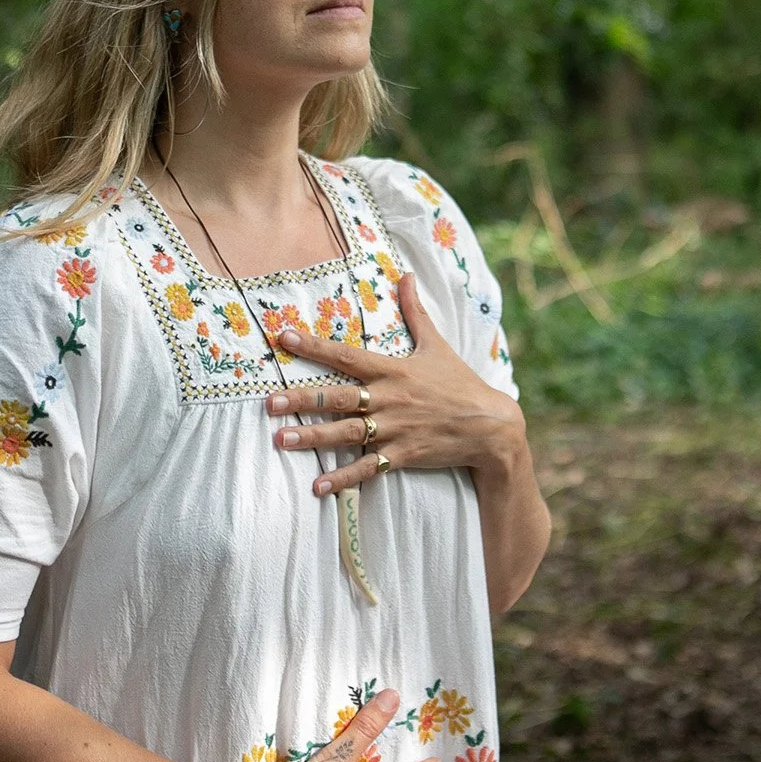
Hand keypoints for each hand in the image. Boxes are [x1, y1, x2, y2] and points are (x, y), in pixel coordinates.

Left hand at [265, 271, 523, 496]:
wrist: (490, 426)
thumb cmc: (459, 382)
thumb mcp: (436, 344)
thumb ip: (415, 311)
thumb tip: (406, 274)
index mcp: (392, 370)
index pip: (346, 355)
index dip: (314, 346)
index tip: (284, 337)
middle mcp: (389, 399)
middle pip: (339, 398)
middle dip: (303, 399)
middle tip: (270, 403)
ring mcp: (394, 429)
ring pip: (347, 433)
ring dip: (313, 437)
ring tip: (281, 440)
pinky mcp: (402, 455)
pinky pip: (367, 468)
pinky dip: (343, 479)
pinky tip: (317, 487)